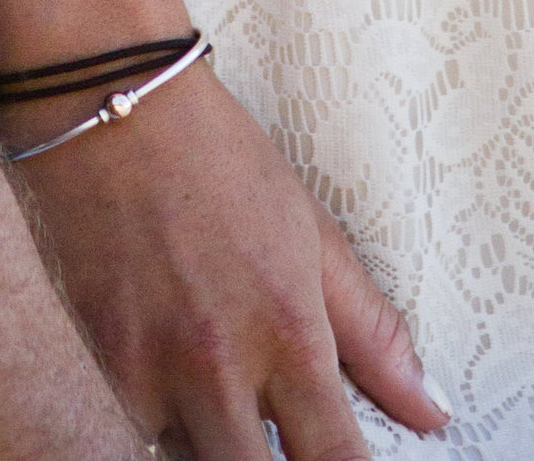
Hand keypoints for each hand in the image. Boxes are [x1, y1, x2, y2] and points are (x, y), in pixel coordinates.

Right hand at [6, 57, 445, 457]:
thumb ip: (372, 333)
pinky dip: (174, 423)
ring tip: (238, 402)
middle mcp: (219, 368)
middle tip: (291, 439)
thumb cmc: (219, 157)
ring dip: (225, 446)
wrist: (111, 106)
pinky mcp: (102, 369)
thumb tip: (431, 411)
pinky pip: (147, 434)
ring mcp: (153, 375)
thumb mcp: (312, 233)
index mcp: (287, 332)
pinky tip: (186, 378)